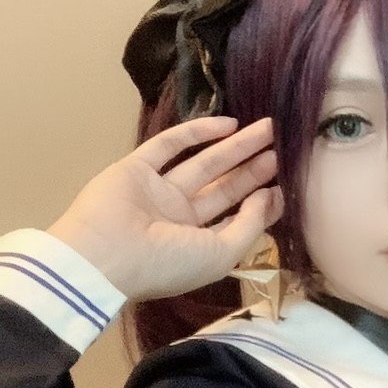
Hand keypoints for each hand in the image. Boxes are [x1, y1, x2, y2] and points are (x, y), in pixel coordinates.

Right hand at [46, 115, 284, 301]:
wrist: (105, 256)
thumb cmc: (166, 264)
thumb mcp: (220, 255)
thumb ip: (248, 225)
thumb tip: (268, 197)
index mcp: (197, 246)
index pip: (234, 219)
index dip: (259, 203)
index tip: (282, 186)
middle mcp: (178, 219)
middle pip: (223, 189)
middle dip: (252, 169)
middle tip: (280, 146)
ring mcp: (157, 192)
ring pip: (204, 163)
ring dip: (235, 147)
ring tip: (268, 129)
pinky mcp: (136, 169)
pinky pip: (169, 145)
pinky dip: (197, 132)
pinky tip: (228, 124)